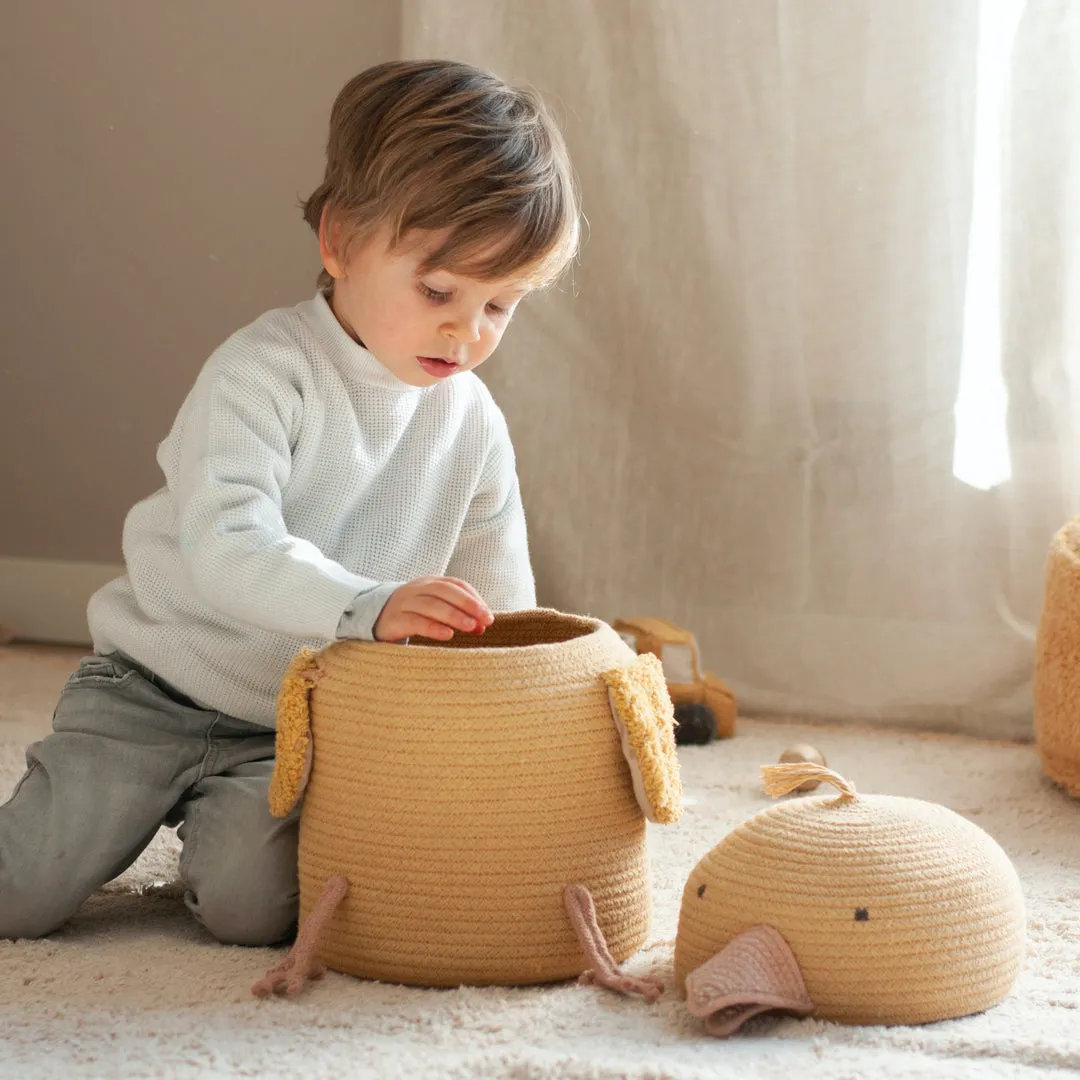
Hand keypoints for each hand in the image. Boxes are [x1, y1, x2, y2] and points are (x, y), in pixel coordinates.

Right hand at [374, 576, 493, 642]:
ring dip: (454, 615)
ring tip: (471, 627)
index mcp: (429, 583)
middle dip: (468, 604)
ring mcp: (404, 603)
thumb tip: (482, 625)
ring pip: (431, 605)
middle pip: (445, 591)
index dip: (473, 599)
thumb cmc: (412, 614)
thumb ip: (457, 614)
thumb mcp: (433, 609)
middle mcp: (417, 589)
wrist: (373, 617)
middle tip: (485, 620)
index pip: (455, 585)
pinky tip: (447, 635)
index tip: (488, 616)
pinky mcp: (394, 620)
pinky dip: (433, 627)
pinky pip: (415, 622)